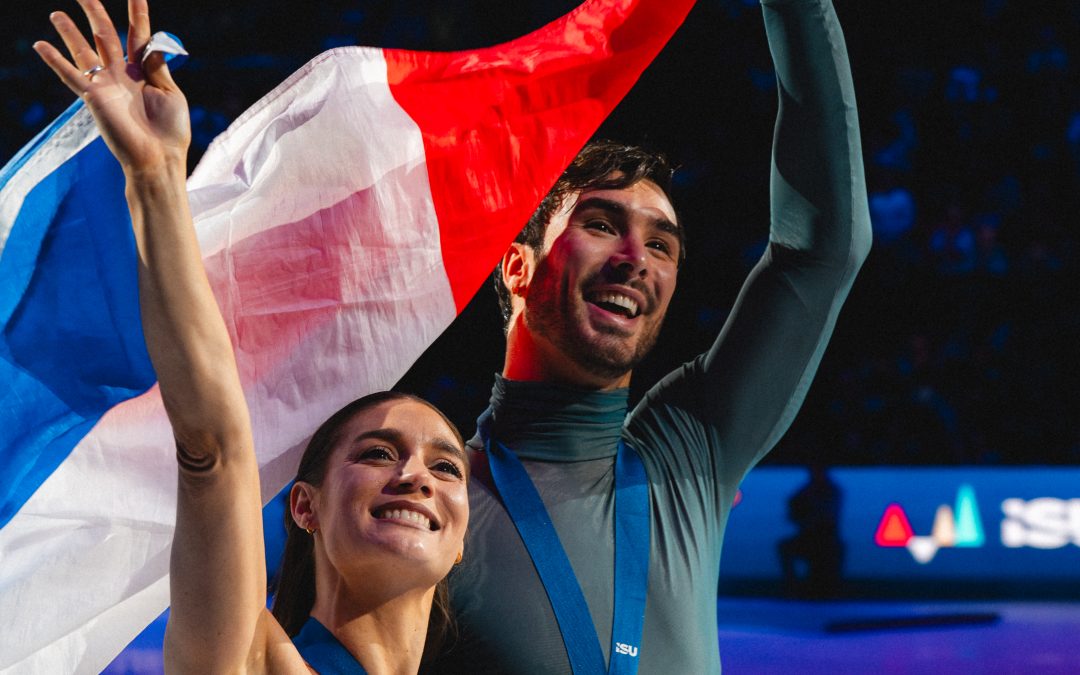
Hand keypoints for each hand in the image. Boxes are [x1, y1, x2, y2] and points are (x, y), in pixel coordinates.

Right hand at [33, 0, 190, 174]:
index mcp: (144, 72)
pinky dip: (54, 60)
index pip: (138, 35)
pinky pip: (70, 75)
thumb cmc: (171, 131)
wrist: (159, 158)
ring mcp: (106, 85)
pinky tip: (40, 45)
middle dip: (96, 13)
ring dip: (70, 32)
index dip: (137, 14)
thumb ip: (157, 66)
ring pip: (84, 51)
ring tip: (57, 14)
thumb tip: (151, 38)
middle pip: (106, 36)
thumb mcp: (170, 93)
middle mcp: (122, 74)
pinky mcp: (93, 98)